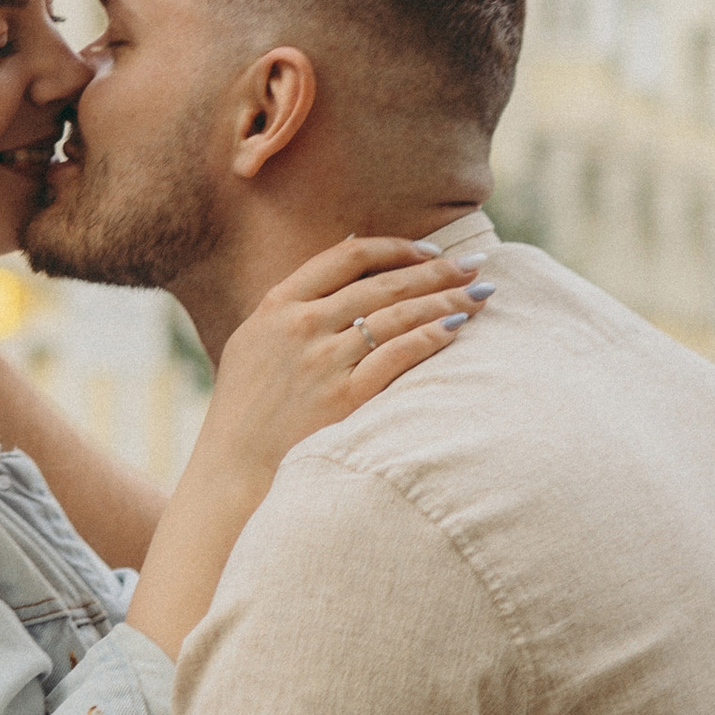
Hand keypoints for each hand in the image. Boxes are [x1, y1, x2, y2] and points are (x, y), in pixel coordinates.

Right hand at [198, 236, 488, 498]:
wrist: (233, 466)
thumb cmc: (246, 405)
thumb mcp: (255, 339)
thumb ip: (294, 301)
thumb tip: (346, 253)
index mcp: (278, 305)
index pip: (347, 256)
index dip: (396, 248)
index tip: (429, 251)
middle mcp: (301, 326)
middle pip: (384, 283)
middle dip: (437, 271)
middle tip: (474, 263)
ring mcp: (323, 361)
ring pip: (399, 316)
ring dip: (446, 301)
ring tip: (480, 293)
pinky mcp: (344, 398)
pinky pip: (398, 356)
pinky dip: (431, 337)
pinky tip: (458, 328)